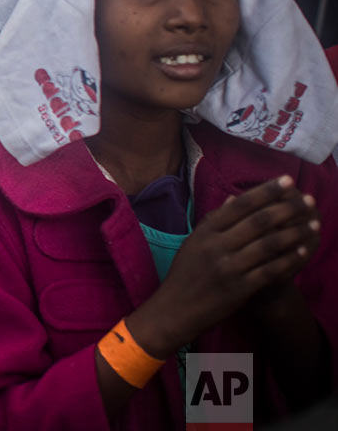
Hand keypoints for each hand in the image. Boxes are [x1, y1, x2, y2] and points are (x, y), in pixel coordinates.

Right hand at [130, 176, 320, 356]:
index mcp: (206, 231)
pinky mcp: (240, 288)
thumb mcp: (194, 242)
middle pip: (258, 221)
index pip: (240, 205)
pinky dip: (290, 259)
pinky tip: (305, 250)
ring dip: (296, 232)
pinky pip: (271, 270)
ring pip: (269, 244)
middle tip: (307, 199)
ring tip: (314, 223)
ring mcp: (229, 267)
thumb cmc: (185, 273)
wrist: (175, 309)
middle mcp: (217, 245)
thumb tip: (236, 199)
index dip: (266, 191)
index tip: (287, 180)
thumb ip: (215, 221)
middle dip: (287, 208)